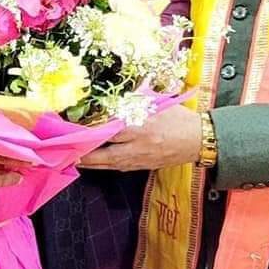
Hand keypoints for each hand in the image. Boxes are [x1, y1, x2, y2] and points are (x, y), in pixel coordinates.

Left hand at [80, 104, 203, 171]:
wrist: (200, 139)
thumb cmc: (179, 117)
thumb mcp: (157, 103)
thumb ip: (135, 102)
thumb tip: (113, 101)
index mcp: (142, 126)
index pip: (110, 130)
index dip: (92, 131)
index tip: (76, 128)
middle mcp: (139, 145)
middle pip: (106, 154)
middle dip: (86, 155)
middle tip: (68, 151)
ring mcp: (142, 159)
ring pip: (111, 164)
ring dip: (92, 163)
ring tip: (75, 159)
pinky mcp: (144, 166)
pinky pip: (121, 167)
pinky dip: (106, 165)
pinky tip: (96, 163)